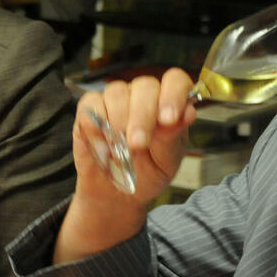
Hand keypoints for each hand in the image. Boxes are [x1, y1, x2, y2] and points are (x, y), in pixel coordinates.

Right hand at [56, 68, 196, 262]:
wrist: (115, 196)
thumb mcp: (166, 162)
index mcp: (168, 103)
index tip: (170, 118)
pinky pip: (89, 107)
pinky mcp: (88, 111)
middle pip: (143, 85)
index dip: (172, 94)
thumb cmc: (146, 176)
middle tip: (136, 145)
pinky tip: (103, 149)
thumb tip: (187, 112)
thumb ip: (174, 136)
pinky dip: (95, 128)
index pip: (175, 80)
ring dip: (118, 124)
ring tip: (121, 153)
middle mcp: (143, 96)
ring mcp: (114, 101)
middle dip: (141, 116)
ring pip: (115, 93)